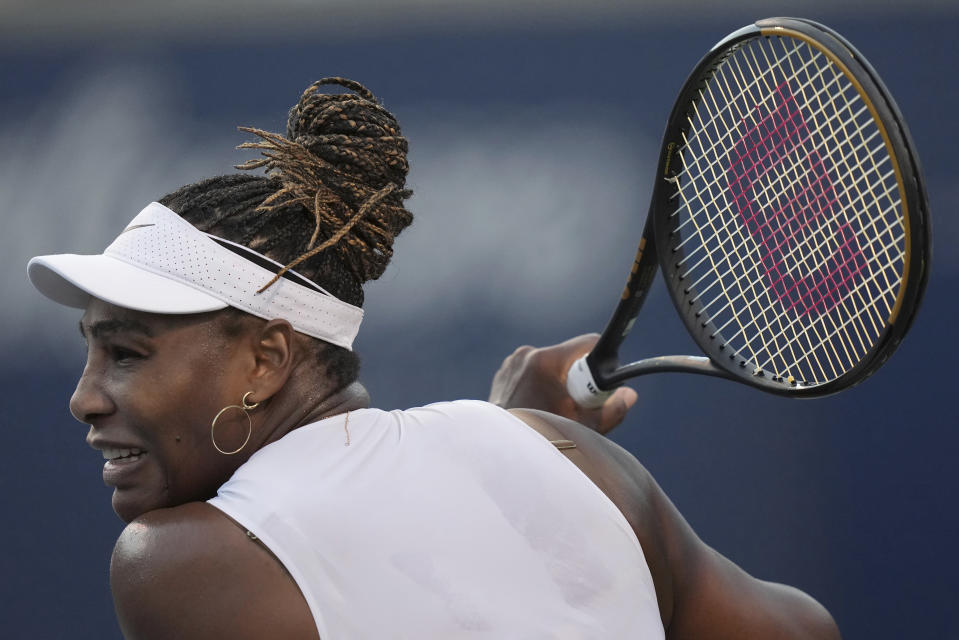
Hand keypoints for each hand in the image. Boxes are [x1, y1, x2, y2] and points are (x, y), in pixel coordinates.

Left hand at [489, 334, 637, 434]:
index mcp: (545, 362)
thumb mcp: (583, 427)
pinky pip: (531, 372)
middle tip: (578, 404)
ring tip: (555, 409)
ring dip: (557, 382)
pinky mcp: (504, 373)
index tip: (601, 382)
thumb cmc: (542, 440)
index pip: (587, 343)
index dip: (600, 361)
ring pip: (550, 365)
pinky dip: (539, 386)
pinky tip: (538, 407)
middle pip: (568, 356)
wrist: (500, 452)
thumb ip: (611, 409)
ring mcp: (512, 363)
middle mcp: (526, 355)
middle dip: (578, 377)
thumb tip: (628, 395)